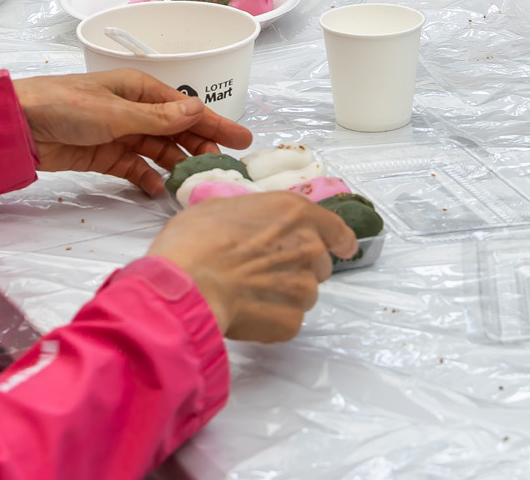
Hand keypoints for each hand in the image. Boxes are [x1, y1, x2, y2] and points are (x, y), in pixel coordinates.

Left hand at [14, 69, 254, 194]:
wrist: (17, 126)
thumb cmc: (66, 107)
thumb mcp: (115, 112)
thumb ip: (158, 118)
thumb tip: (197, 109)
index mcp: (139, 89)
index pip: (186, 108)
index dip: (215, 124)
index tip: (243, 140)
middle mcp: (133, 110)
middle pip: (176, 130)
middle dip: (200, 146)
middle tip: (222, 167)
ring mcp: (119, 134)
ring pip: (157, 150)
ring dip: (175, 164)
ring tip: (194, 181)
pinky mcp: (104, 156)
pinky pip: (134, 168)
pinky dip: (146, 178)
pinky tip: (158, 189)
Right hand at [149, 191, 359, 341]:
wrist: (186, 285)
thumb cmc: (195, 240)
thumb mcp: (221, 208)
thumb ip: (252, 216)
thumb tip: (251, 225)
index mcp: (295, 213)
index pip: (337, 230)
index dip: (340, 241)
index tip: (342, 249)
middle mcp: (309, 248)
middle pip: (318, 264)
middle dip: (297, 269)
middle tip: (261, 272)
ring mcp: (304, 287)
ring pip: (302, 295)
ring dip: (283, 296)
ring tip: (247, 295)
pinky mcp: (292, 321)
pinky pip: (286, 321)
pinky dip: (269, 321)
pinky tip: (243, 314)